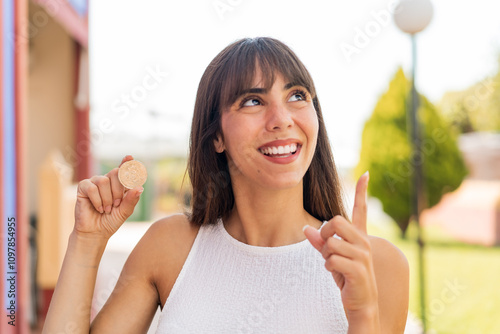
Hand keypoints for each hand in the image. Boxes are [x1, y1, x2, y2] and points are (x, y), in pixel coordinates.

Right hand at [74, 155, 143, 239]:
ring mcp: (95, 182)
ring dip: (107, 198)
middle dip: (118, 191)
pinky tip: (98, 208)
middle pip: (116, 173)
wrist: (96, 232)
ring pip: (104, 181)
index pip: (123, 170)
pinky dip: (97, 200)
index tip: (130, 157)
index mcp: (118, 184)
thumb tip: (140, 188)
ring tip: (107, 209)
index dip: (126, 163)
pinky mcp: (83, 187)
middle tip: (116, 204)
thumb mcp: (125, 211)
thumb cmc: (111, 221)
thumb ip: (131, 199)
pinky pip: (92, 188)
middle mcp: (107, 180)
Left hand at [304, 172, 378, 316]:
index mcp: (359, 237)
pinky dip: (328, 267)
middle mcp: (364, 242)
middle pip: (335, 222)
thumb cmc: (347, 278)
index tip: (365, 174)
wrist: (361, 303)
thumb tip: (305, 229)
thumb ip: (320, 243)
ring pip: (331, 243)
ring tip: (334, 265)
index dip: (362, 192)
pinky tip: (336, 274)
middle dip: (325, 234)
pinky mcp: (358, 269)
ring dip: (326, 255)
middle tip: (327, 248)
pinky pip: (331, 259)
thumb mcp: (332, 258)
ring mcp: (363, 255)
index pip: (360, 210)